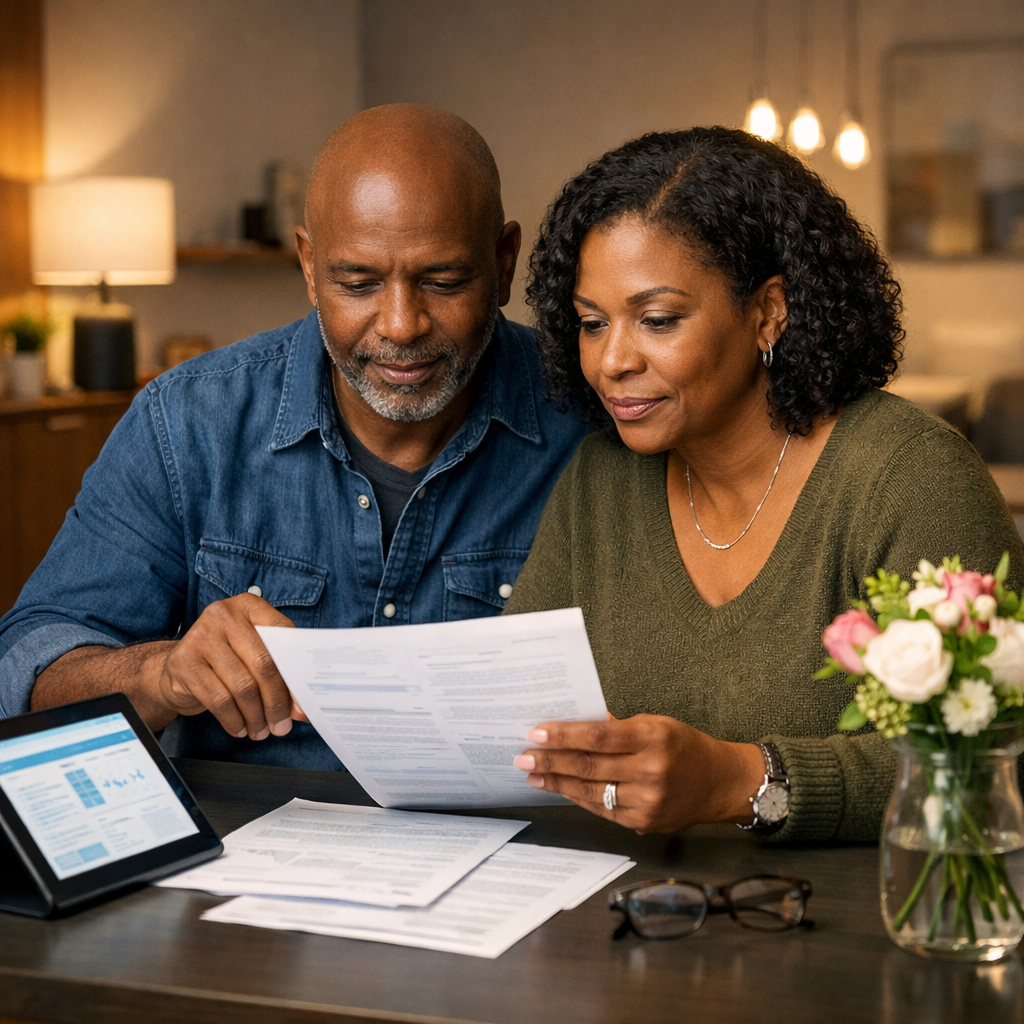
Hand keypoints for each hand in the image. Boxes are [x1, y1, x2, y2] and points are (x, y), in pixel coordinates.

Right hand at [155, 593, 305, 740]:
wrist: (177, 667)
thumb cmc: (226, 659)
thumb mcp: (253, 655)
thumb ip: (280, 674)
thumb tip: (301, 710)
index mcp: (249, 606)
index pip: (282, 634)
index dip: (295, 670)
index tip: (301, 701)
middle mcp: (224, 615)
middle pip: (263, 663)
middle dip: (276, 701)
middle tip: (281, 725)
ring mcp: (201, 636)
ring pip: (242, 685)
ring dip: (255, 716)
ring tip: (261, 731)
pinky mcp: (184, 661)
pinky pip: (219, 699)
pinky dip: (234, 720)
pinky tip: (240, 728)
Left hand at [512, 715, 764, 832]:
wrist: (720, 783)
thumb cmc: (684, 745)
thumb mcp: (655, 724)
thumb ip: (616, 728)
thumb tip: (574, 726)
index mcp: (653, 738)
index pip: (598, 737)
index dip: (564, 736)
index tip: (536, 733)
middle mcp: (651, 771)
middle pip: (589, 766)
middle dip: (551, 761)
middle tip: (523, 756)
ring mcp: (647, 801)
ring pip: (591, 791)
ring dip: (557, 782)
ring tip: (533, 774)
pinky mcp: (644, 823)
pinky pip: (602, 809)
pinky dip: (578, 797)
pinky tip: (561, 788)